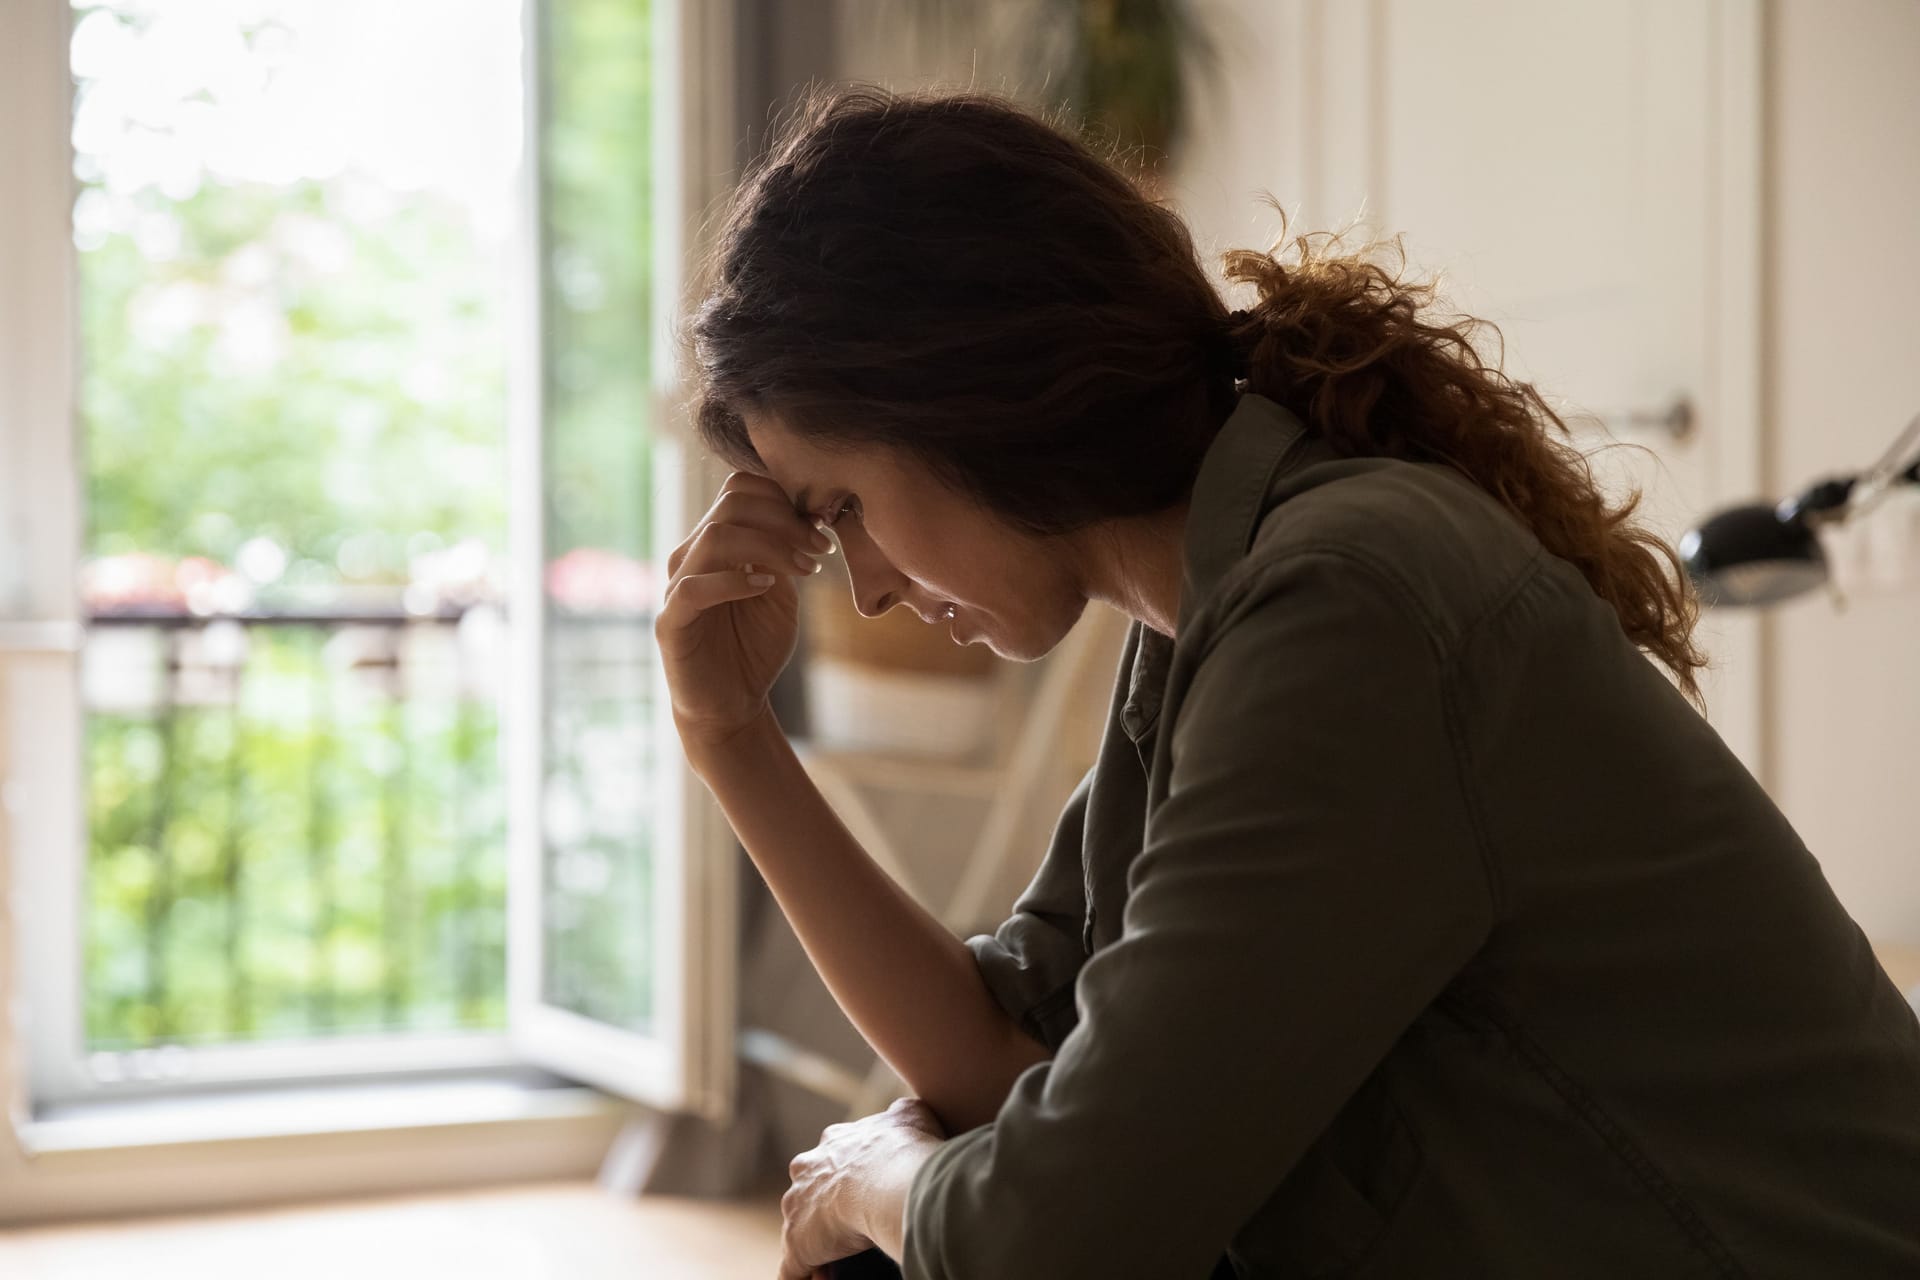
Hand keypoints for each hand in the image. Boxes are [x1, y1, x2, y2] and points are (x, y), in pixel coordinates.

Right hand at [656, 470, 833, 752]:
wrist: (732, 705)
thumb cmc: (755, 646)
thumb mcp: (781, 593)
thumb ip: (787, 554)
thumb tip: (811, 515)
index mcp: (717, 542)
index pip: (740, 489)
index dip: (784, 498)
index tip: (822, 528)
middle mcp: (692, 555)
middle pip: (732, 504)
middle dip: (785, 520)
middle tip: (820, 548)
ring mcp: (678, 586)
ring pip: (717, 537)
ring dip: (770, 546)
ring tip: (806, 569)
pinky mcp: (670, 622)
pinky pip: (695, 587)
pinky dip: (735, 580)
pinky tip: (767, 587)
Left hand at [779, 1097, 946, 1279]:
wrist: (889, 1178)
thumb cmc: (904, 1148)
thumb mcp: (910, 1116)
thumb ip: (903, 1116)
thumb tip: (904, 1114)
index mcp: (833, 1144)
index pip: (833, 1160)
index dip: (849, 1177)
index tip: (865, 1192)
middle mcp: (807, 1170)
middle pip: (809, 1191)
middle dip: (825, 1207)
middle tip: (854, 1226)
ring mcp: (798, 1207)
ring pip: (800, 1229)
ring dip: (817, 1245)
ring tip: (841, 1262)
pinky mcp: (797, 1244)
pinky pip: (794, 1268)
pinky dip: (805, 1276)